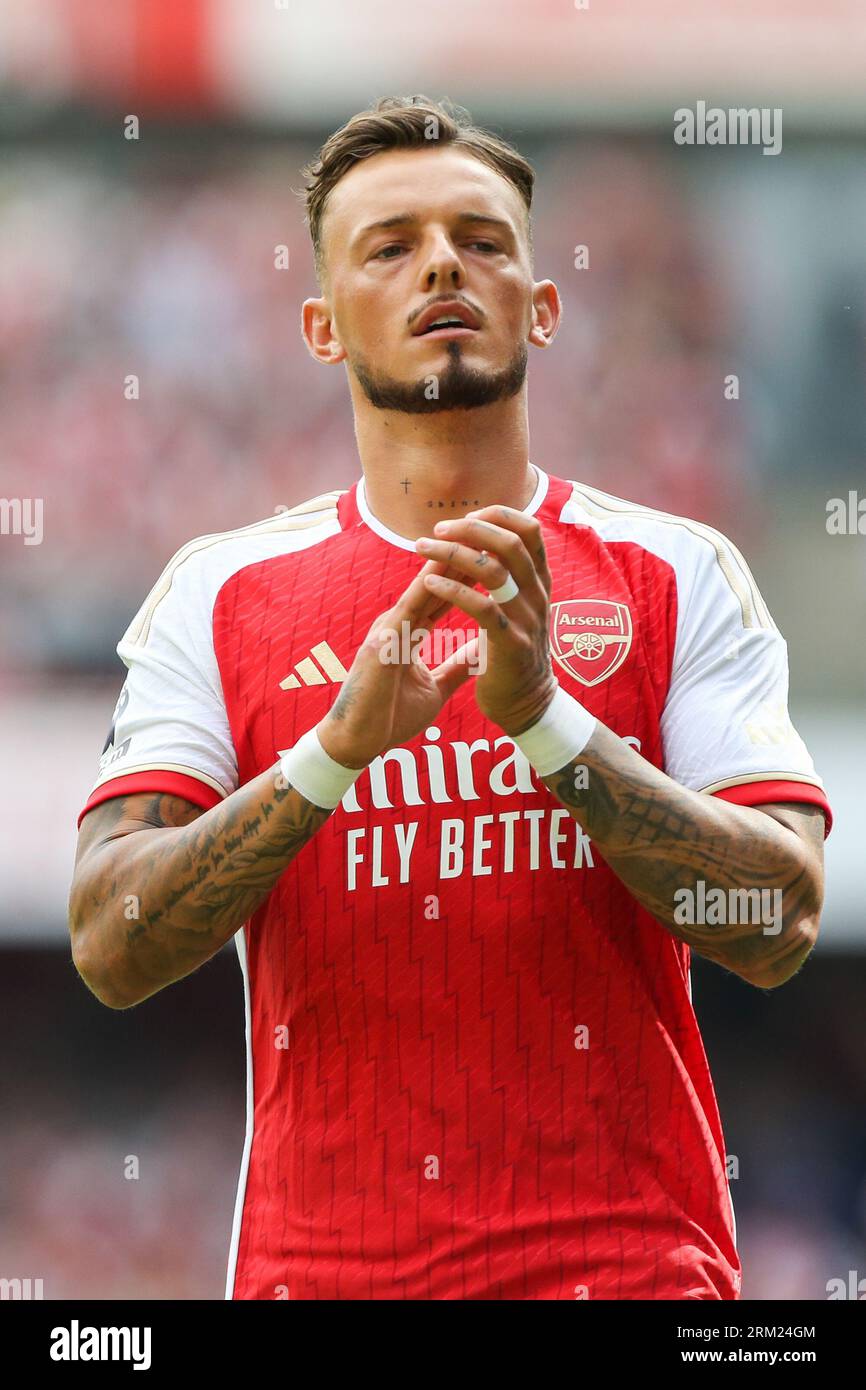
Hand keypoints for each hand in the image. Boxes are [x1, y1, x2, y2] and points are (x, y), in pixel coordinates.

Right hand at [317, 554, 476, 767]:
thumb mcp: (434, 690)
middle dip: (460, 559)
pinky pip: (406, 612)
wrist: (356, 743)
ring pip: (422, 590)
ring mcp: (386, 631)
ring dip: (445, 565)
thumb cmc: (388, 718)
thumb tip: (482, 652)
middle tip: (486, 533)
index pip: (441, 597)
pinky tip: (440, 571)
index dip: (465, 576)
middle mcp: (396, 624)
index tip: (491, 556)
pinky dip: (425, 591)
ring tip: (469, 539)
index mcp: (407, 633)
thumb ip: (456, 668)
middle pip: (434, 585)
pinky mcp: (380, 645)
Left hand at [414, 505, 558, 735]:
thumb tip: (488, 547)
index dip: (498, 515)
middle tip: (438, 528)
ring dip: (454, 553)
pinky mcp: (511, 644)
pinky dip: (453, 590)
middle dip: (471, 527)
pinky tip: (429, 583)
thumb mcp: (519, 609)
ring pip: (495, 571)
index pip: (530, 530)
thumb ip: (509, 580)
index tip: (468, 516)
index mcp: (540, 583)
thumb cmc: (515, 654)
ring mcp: (527, 619)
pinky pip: (482, 608)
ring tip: (423, 548)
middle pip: (511, 542)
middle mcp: (539, 595)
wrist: (527, 705)